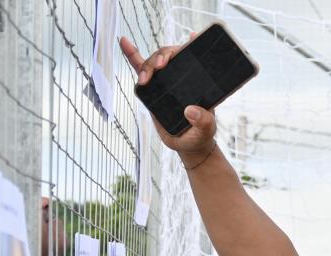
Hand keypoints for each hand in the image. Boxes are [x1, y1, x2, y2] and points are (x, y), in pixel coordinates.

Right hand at [119, 35, 216, 163]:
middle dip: (164, 56)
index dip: (192, 45)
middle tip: (162, 66)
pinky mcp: (152, 88)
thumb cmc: (200, 134)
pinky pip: (140, 68)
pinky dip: (132, 55)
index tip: (192, 36)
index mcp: (198, 82)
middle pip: (171, 56)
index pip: (195, 58)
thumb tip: (191, 111)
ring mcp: (166, 81)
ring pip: (154, 62)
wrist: (187, 144)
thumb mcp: (206, 130)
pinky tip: (124, 41)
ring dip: (148, 64)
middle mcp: (182, 77)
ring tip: (145, 78)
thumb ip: (203, 122)